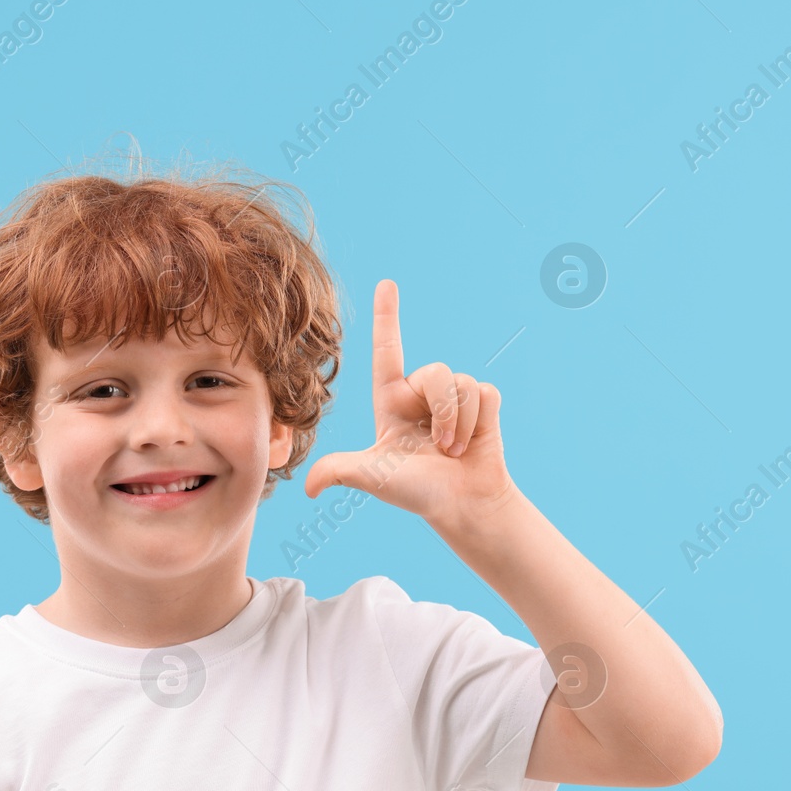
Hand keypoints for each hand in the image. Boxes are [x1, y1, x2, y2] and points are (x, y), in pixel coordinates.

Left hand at [303, 279, 517, 532]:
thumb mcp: (372, 477)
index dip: (387, 316)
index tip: (387, 284)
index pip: (388, 351)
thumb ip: (337, 471)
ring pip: (462, 383)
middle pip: (436, 372)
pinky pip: (484, 392)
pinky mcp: (483, 404)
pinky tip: (473, 442)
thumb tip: (305, 488)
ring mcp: (454, 399)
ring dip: (459, 422)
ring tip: (454, 450)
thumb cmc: (417, 492)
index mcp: (392, 401)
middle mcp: (421, 394)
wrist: (463, 506)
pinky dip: (479, 422)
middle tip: (440, 447)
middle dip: (443, 410)